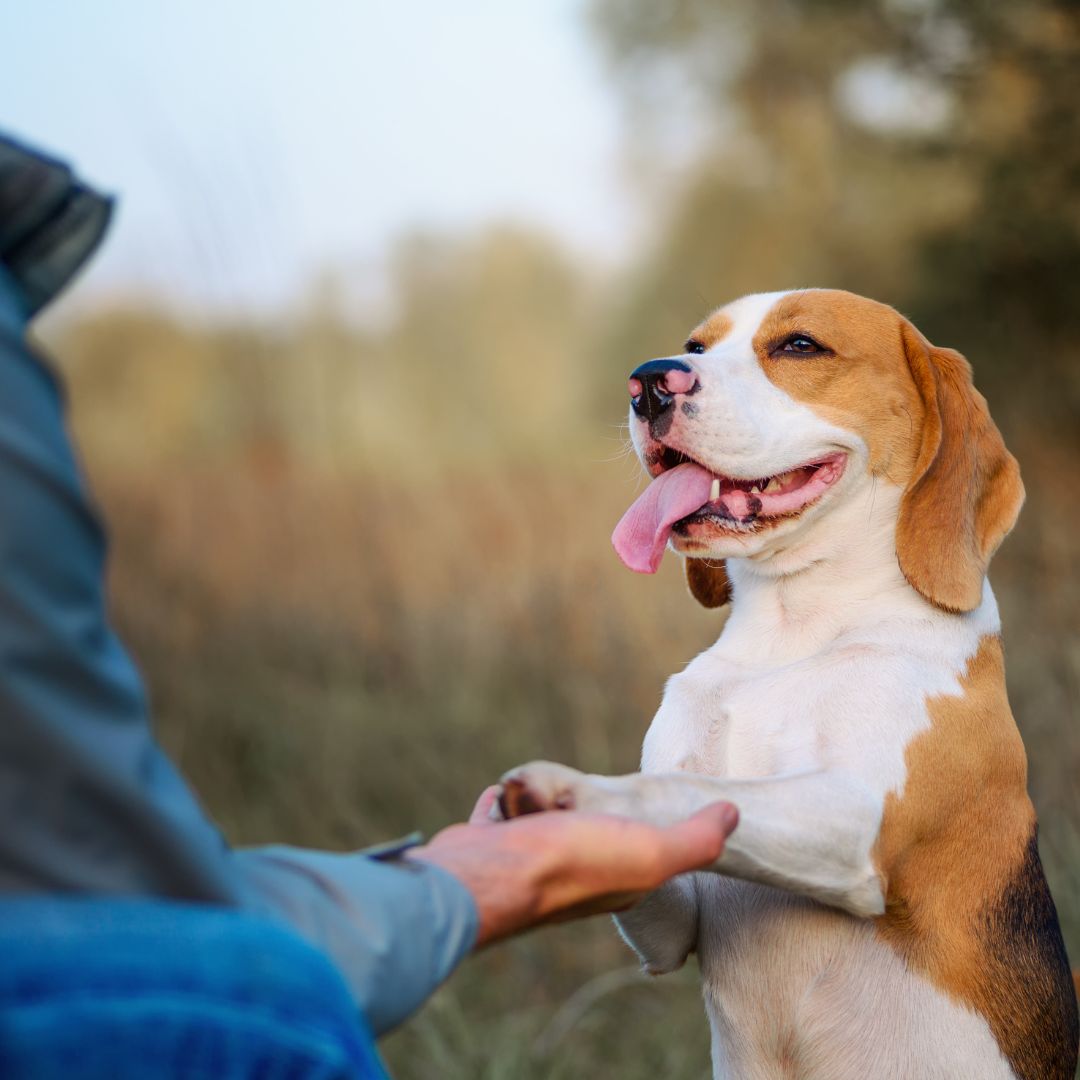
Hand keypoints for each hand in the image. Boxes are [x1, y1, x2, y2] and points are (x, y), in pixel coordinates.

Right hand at [407, 786, 737, 946]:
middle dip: (583, 809)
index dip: (644, 828)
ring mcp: (525, 861)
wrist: (488, 874)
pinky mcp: (488, 846)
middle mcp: (570, 876)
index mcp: (615, 881)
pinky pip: (498, 818)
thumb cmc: (571, 863)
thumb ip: (696, 840)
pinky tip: (503, 794)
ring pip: (540, 822)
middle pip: (583, 832)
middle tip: (582, 793)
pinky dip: (501, 805)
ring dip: (541, 802)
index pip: (638, 851)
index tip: (646, 805)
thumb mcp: (651, 852)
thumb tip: (734, 815)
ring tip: (542, 789)